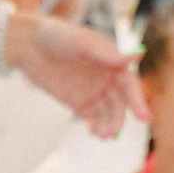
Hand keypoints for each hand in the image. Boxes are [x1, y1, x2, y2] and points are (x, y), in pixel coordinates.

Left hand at [19, 15, 135, 135]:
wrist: (30, 44)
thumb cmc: (59, 36)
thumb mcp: (83, 44)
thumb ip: (108, 55)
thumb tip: (138, 56)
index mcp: (114, 63)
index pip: (130, 85)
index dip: (137, 101)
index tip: (143, 118)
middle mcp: (108, 78)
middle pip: (119, 103)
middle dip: (118, 119)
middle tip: (111, 133)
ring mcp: (94, 91)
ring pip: (107, 113)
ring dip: (108, 125)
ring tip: (101, 136)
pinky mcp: (79, 101)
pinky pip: (92, 117)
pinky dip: (96, 126)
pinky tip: (94, 133)